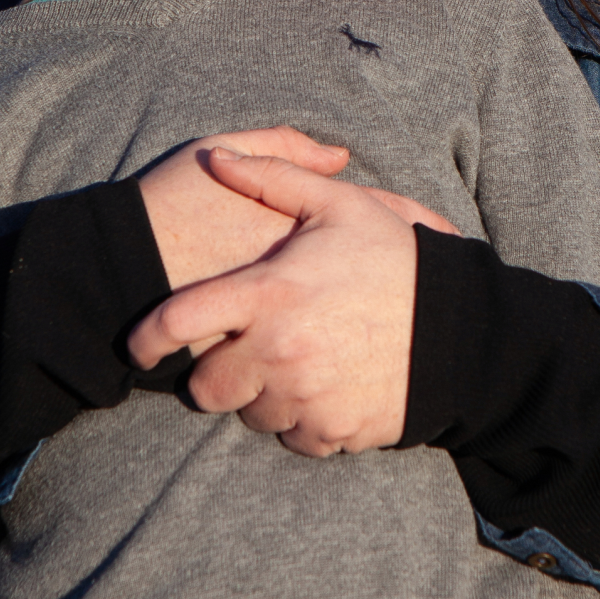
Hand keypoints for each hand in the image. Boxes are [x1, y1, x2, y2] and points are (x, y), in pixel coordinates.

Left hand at [128, 149, 459, 456]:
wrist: (460, 327)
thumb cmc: (395, 259)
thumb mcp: (339, 206)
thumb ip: (271, 176)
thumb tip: (214, 161)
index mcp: (269, 293)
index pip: (179, 321)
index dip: (147, 337)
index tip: (139, 344)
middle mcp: (278, 351)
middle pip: (208, 387)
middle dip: (217, 373)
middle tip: (243, 352)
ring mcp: (304, 397)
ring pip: (250, 414)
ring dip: (261, 395)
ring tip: (295, 363)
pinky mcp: (332, 431)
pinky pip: (292, 438)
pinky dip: (300, 420)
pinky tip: (324, 387)